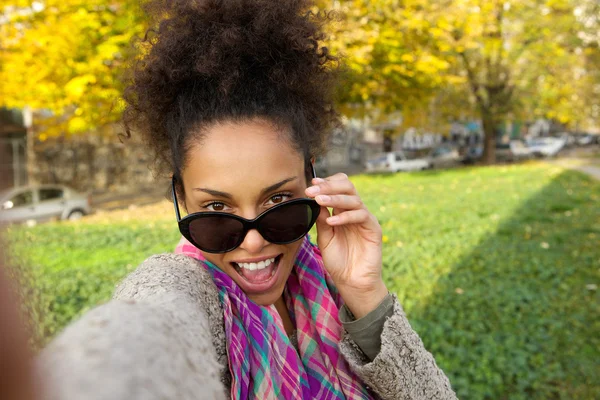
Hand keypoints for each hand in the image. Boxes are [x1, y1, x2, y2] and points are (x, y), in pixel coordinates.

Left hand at [305, 173, 387, 318]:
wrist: (351, 281)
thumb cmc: (338, 261)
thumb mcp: (324, 237)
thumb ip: (321, 219)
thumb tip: (313, 200)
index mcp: (342, 211)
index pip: (339, 188)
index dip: (326, 183)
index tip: (311, 184)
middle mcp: (354, 212)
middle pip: (347, 187)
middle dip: (329, 186)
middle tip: (312, 190)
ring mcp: (365, 219)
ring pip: (353, 199)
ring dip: (334, 198)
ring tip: (319, 200)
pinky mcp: (373, 229)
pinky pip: (361, 215)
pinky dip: (345, 216)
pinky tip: (332, 220)